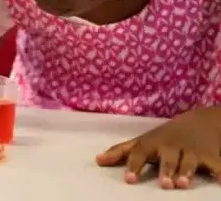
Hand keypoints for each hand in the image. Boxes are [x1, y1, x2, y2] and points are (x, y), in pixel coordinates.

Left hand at [96, 106, 220, 188]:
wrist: (200, 121)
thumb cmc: (164, 137)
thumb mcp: (142, 141)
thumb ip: (120, 152)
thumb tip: (97, 161)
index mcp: (152, 144)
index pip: (140, 154)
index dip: (134, 165)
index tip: (129, 179)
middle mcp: (171, 147)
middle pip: (168, 158)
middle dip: (165, 170)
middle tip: (164, 184)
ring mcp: (192, 151)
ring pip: (189, 162)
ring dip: (186, 172)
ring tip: (182, 184)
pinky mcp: (211, 156)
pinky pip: (217, 164)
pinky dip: (219, 170)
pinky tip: (220, 180)